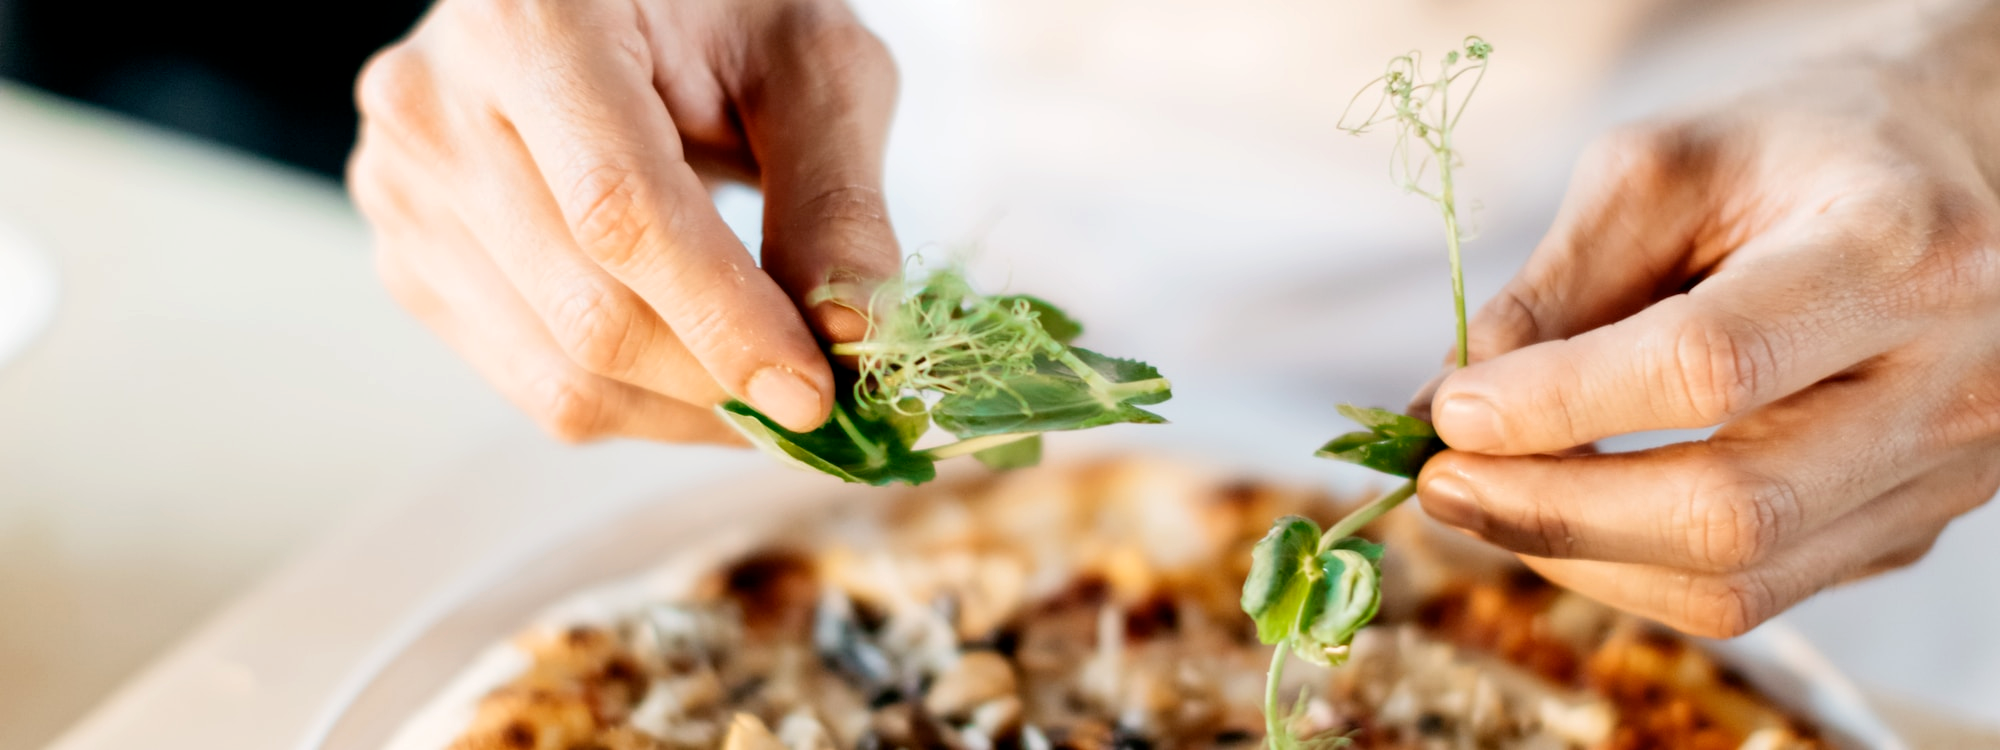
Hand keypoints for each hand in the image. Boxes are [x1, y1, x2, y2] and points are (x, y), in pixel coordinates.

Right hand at [348, 0, 898, 441]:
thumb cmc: (719, 6)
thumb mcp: (809, 62)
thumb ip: (836, 196)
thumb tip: (855, 339)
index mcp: (530, 23)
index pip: (620, 212)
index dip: (724, 320)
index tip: (815, 394)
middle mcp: (436, 107)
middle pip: (589, 311)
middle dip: (722, 381)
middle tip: (825, 403)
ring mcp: (404, 190)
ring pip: (561, 375)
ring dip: (689, 408)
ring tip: (770, 378)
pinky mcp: (409, 256)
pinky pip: (535, 381)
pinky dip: (640, 400)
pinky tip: (700, 359)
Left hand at [1417, 70, 1999, 636]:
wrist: (1956, 174)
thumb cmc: (1798, 153)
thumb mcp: (1666, 167)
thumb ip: (1558, 284)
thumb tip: (1445, 406)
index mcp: (1898, 251)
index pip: (1707, 367)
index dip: (1557, 404)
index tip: (1449, 412)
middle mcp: (1951, 380)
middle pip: (1731, 511)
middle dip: (1552, 510)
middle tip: (1440, 483)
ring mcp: (1945, 472)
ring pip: (1738, 581)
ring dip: (1578, 556)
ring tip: (1484, 499)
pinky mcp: (1911, 527)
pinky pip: (1756, 592)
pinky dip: (1634, 566)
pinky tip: (1568, 510)